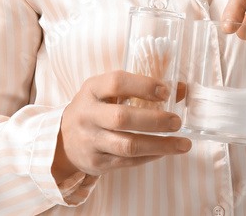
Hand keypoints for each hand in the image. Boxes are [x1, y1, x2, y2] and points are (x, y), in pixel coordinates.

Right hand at [52, 71, 191, 182]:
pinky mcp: (96, 162)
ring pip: (127, 145)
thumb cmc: (95, 109)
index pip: (116, 83)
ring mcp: (90, 140)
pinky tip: (165, 151)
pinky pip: (128, 161)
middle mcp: (88, 115)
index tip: (165, 92)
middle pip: (122, 118)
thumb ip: (141, 88)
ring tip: (183, 144)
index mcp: (91, 90)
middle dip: (155, 121)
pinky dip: (150, 156)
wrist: (63, 139)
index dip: (143, 86)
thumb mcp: (108, 92)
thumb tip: (183, 88)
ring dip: (160, 145)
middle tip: (177, 122)